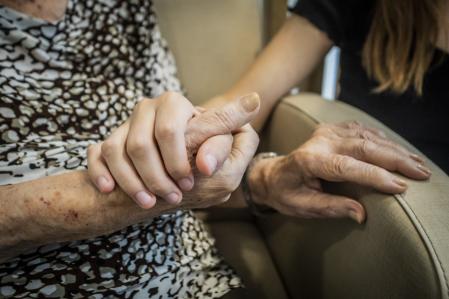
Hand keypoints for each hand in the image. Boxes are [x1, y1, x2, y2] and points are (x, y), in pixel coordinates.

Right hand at [87, 92, 259, 207]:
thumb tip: (254, 101)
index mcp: (174, 104)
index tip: (193, 180)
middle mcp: (146, 109)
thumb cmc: (200, 162)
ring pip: (115, 152)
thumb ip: (231, 129)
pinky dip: (101, 174)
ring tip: (151, 202)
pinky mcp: (105, 145)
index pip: (170, 132)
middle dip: (158, 176)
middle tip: (176, 195)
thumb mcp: (220, 148)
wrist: (167, 178)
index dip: (179, 161)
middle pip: (141, 147)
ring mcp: (123, 126)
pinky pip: (95, 156)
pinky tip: (109, 190)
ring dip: (133, 183)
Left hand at [248, 121, 430, 222]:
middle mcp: (318, 141)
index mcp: (309, 161)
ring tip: (416, 163)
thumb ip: (331, 208)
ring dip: (394, 149)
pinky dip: (382, 140)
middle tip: (421, 173)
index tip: (401, 187)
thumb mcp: (303, 206)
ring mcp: (325, 132)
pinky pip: (361, 130)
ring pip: (367, 136)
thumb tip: (361, 214)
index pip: (347, 167)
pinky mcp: (331, 129)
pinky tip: (396, 150)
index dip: (376, 176)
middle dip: (395, 160)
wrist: (272, 174)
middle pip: (363, 146)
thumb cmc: (285, 193)